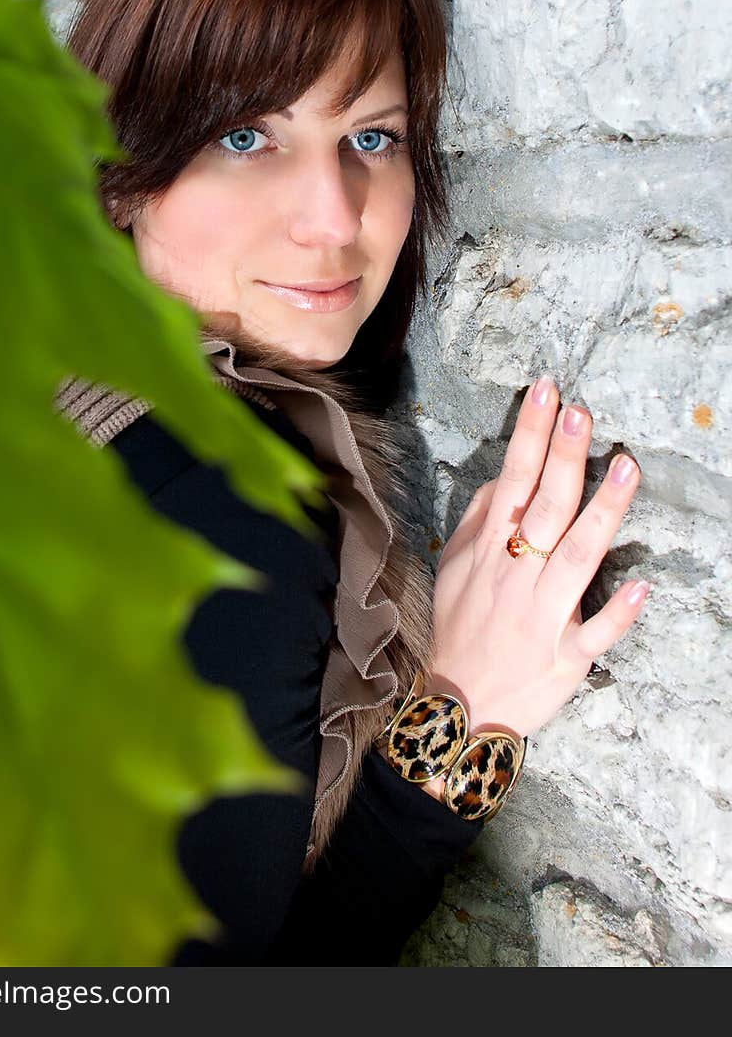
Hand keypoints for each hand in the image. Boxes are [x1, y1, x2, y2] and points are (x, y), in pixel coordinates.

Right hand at [426, 376, 646, 740]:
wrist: (457, 702)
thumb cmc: (458, 626)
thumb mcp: (454, 565)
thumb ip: (479, 518)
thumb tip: (506, 477)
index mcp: (490, 549)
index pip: (514, 479)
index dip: (532, 434)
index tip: (548, 392)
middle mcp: (517, 575)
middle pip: (547, 507)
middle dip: (565, 457)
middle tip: (582, 413)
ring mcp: (543, 615)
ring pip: (577, 557)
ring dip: (604, 513)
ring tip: (626, 468)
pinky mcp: (567, 656)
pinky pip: (595, 631)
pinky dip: (617, 611)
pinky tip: (641, 585)